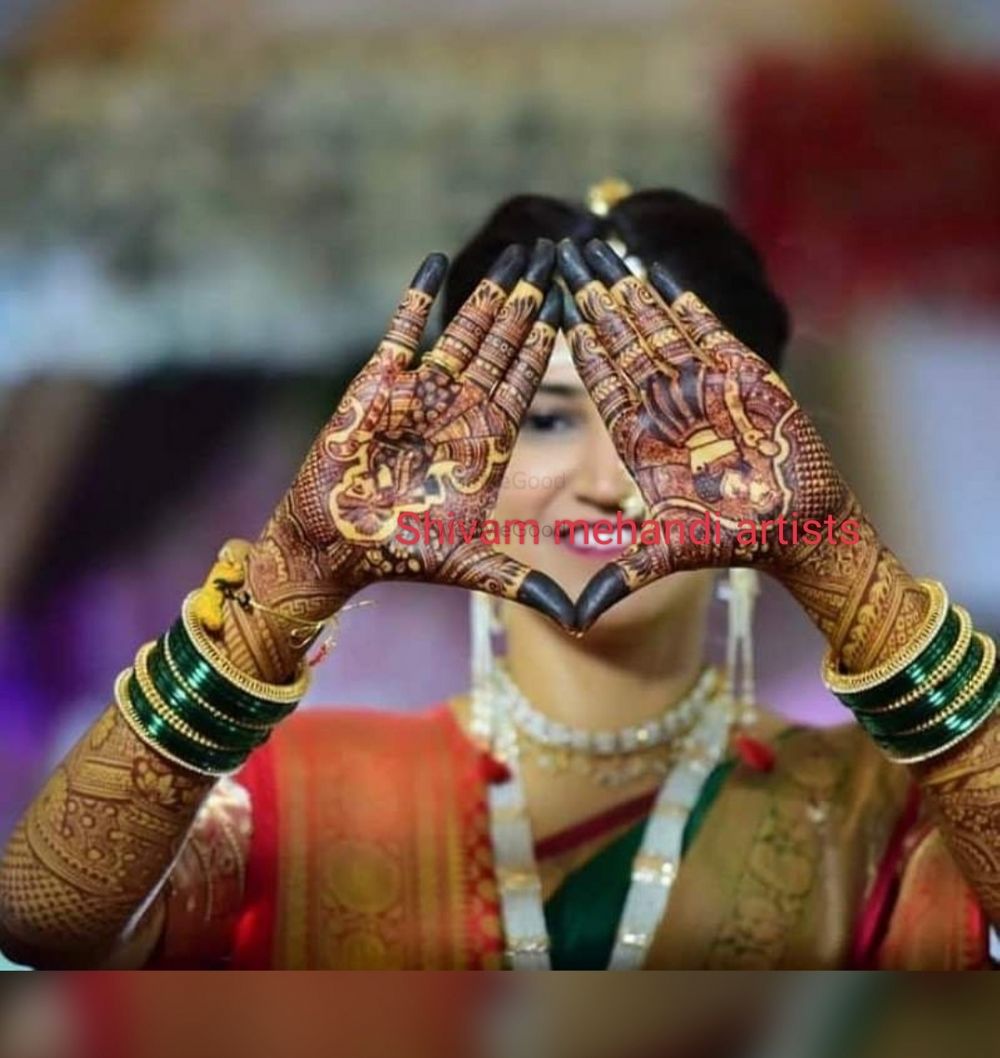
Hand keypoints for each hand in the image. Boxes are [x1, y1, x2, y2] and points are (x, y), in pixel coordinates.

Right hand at [250, 239, 573, 631]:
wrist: (333, 546)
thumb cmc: (399, 555)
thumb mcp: (471, 564)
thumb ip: (523, 581)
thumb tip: (581, 620)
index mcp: (487, 443)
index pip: (527, 382)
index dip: (552, 343)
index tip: (579, 304)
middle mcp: (458, 410)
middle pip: (503, 344)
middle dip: (531, 300)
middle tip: (558, 252)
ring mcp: (420, 392)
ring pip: (462, 330)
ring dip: (489, 291)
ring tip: (518, 252)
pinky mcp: (377, 383)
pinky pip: (402, 330)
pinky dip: (418, 297)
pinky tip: (437, 261)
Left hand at [558, 238, 849, 630]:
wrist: (799, 526)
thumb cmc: (735, 542)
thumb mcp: (668, 553)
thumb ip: (624, 573)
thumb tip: (577, 620)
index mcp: (639, 439)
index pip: (601, 380)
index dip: (577, 343)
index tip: (547, 306)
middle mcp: (666, 407)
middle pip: (622, 342)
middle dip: (592, 298)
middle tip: (561, 252)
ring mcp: (703, 388)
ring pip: (658, 329)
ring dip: (628, 289)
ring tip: (597, 249)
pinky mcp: (743, 376)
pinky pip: (708, 332)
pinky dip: (683, 303)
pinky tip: (655, 270)